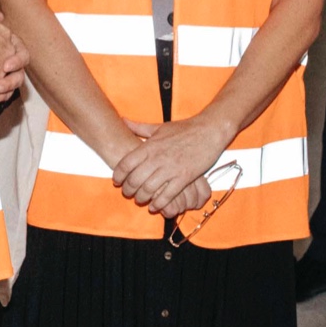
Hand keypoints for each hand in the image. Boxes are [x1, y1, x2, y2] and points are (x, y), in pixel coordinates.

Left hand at [110, 116, 228, 213]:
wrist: (209, 130)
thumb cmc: (184, 128)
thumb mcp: (159, 127)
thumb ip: (139, 127)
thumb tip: (122, 120)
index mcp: (150, 146)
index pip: (126, 164)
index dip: (118, 175)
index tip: (117, 181)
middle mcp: (158, 158)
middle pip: (135, 179)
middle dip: (128, 190)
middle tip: (127, 193)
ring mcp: (171, 169)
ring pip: (149, 189)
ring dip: (142, 198)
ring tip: (140, 200)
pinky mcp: (184, 177)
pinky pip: (168, 195)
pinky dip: (159, 203)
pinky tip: (155, 206)